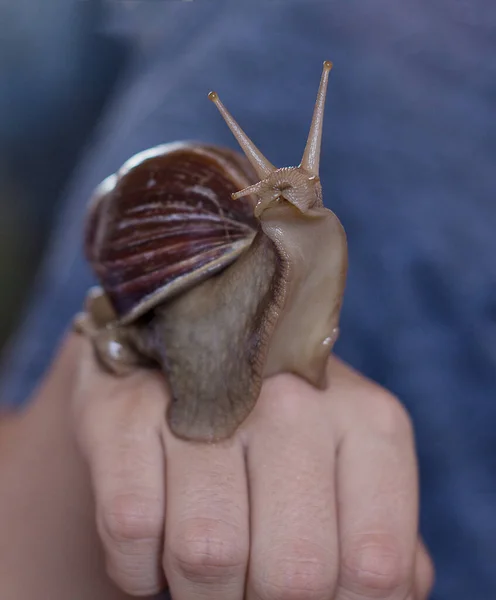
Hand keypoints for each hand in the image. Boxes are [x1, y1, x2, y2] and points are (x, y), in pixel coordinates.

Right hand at [74, 336, 433, 599]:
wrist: (186, 358)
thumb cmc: (273, 435)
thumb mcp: (341, 473)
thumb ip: (369, 538)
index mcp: (368, 423)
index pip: (375, 566)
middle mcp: (294, 400)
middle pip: (291, 574)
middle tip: (246, 592)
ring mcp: (210, 396)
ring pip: (207, 555)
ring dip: (197, 595)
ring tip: (203, 573)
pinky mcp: (129, 406)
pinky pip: (131, 529)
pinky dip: (138, 568)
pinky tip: (155, 547)